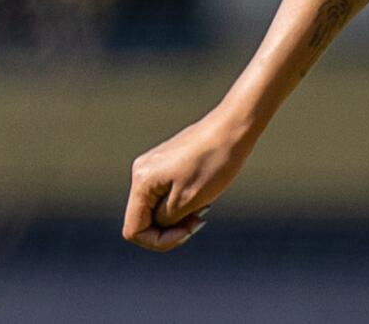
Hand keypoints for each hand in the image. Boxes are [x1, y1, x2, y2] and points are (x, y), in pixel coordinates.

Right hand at [123, 108, 256, 251]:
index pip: (134, 230)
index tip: (187, 231)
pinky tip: (204, 195)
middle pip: (145, 219)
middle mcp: (141, 172)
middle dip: (171, 227)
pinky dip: (183, 201)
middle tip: (199, 220)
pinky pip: (166, 194)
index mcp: (142, 182)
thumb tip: (156, 224)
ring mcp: (154, 166)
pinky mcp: (167, 162)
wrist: (234, 127)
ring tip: (204, 207)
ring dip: (179, 215)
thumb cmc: (214, 162)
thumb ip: (165, 219)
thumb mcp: (188, 200)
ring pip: (158, 207)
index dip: (159, 240)